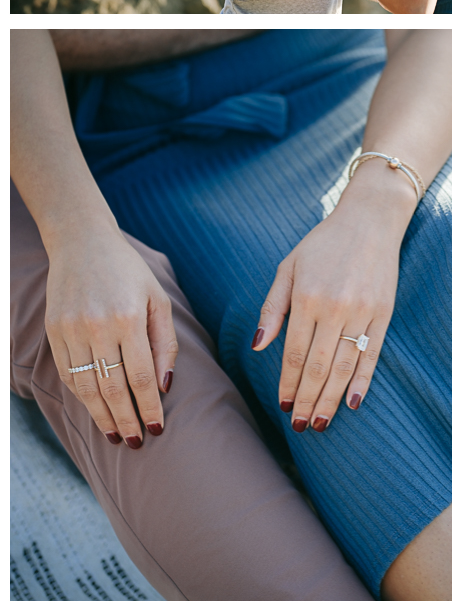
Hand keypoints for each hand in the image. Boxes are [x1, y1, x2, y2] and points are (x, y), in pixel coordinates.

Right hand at [45, 224, 177, 448]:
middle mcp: (97, 326)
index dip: (149, 407)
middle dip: (127, 420)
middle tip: (137, 442)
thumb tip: (165, 386)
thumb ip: (164, 343)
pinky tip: (95, 408)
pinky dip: (82, 396)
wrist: (83, 243)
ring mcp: (70, 330)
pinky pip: (68, 374)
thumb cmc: (129, 272)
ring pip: (86, 387)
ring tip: (116, 434)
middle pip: (112, 388)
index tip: (158, 428)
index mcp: (127, 317)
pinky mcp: (54, 330)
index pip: (140, 376)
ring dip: (102, 416)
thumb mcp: (157, 299)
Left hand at [251, 176, 415, 432]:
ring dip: (331, 399)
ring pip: (343, 367)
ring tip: (322, 423)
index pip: (293, 354)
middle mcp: (334, 308)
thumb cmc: (322, 244)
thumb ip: (272, 308)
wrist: (370, 220)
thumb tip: (258, 347)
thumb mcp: (287, 267)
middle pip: (317, 368)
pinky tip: (352, 403)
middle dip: (307, 401)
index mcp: (306, 298)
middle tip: (301, 427)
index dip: (287, 385)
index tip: (283, 407)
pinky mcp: (383, 313)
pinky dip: (362, 382)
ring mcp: (362, 312)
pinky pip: (371, 355)